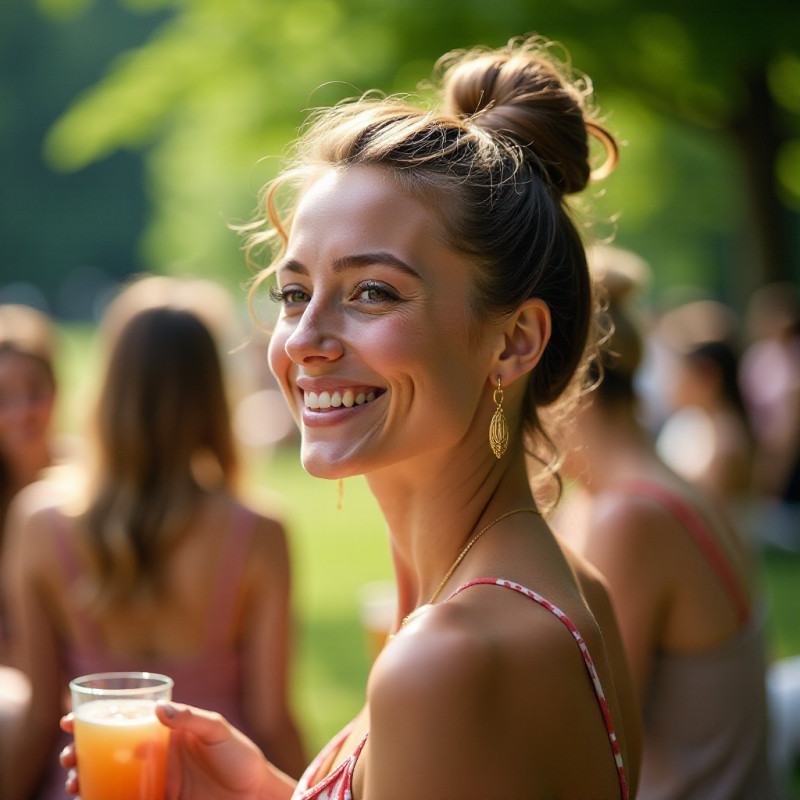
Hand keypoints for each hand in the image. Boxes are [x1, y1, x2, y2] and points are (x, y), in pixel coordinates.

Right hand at [60, 703, 295, 799]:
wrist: (254, 795)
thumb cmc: (239, 755)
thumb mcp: (218, 730)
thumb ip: (191, 718)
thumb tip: (159, 709)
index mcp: (165, 729)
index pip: (125, 718)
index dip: (95, 717)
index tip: (68, 720)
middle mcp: (154, 752)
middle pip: (107, 749)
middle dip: (79, 752)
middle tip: (68, 758)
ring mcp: (153, 779)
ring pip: (108, 777)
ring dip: (84, 779)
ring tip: (73, 783)